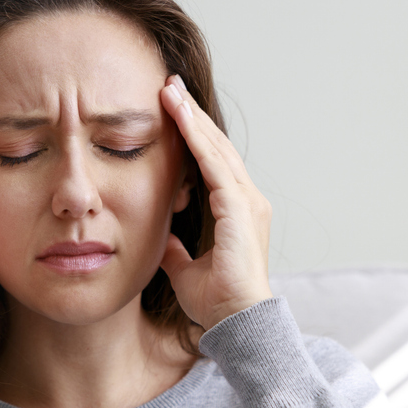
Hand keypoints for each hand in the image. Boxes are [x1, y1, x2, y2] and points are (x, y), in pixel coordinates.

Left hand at [158, 74, 272, 329]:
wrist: (235, 322)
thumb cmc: (216, 301)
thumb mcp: (185, 268)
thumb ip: (175, 249)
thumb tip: (161, 239)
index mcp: (235, 211)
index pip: (211, 162)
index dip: (191, 135)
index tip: (171, 110)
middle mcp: (246, 200)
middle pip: (215, 147)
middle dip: (191, 115)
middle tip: (168, 84)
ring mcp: (247, 202)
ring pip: (216, 149)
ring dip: (192, 118)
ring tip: (169, 90)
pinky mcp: (239, 210)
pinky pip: (215, 166)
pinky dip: (197, 139)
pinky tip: (180, 118)